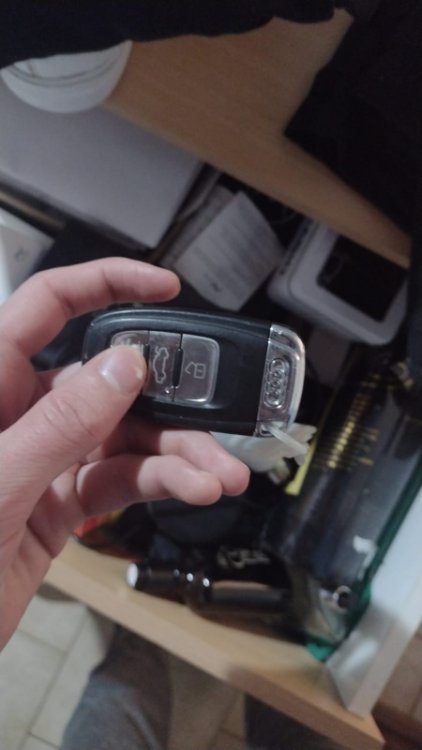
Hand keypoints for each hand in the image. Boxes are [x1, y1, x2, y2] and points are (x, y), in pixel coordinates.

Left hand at [0, 258, 249, 647]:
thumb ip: (61, 423)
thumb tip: (125, 367)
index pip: (49, 305)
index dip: (106, 283)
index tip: (165, 287)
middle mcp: (20, 410)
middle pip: (107, 381)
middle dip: (167, 399)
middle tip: (214, 415)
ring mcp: (44, 456)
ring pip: (122, 437)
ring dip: (176, 454)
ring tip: (218, 475)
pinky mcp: (60, 501)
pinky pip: (118, 479)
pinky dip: (157, 484)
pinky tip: (192, 489)